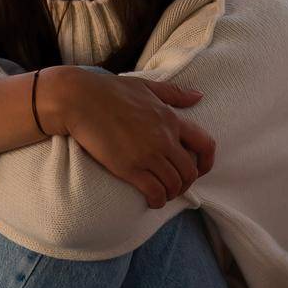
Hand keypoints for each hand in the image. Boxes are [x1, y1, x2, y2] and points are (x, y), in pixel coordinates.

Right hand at [39, 67, 215, 208]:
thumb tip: (199, 96)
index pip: (205, 144)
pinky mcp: (130, 168)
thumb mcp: (146, 87)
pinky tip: (151, 200)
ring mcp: (148, 155)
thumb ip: (174, 94)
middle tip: (175, 186)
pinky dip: (157, 200)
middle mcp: (165, 139)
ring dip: (171, 194)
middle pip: (190, 171)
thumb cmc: (109, 90)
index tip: (201, 170)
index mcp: (170, 119)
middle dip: (186, 183)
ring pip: (174, 185)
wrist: (79, 100)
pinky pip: (155, 192)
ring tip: (162, 194)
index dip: (207, 162)